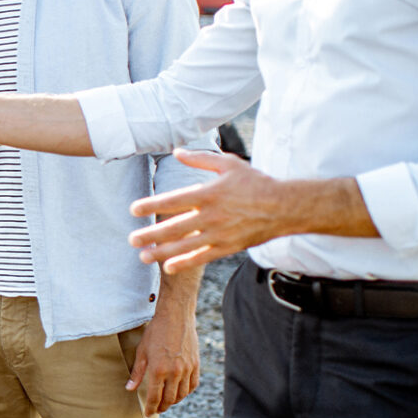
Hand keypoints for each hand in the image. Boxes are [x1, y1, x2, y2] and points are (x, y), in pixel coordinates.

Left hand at [125, 307, 199, 414]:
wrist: (175, 317)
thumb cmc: (155, 332)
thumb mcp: (142, 351)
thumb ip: (137, 372)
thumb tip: (129, 389)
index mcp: (158, 370)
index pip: (155, 397)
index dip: (151, 408)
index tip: (148, 413)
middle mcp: (174, 372)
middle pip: (169, 399)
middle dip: (162, 407)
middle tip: (157, 410)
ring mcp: (187, 369)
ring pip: (182, 394)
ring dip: (174, 401)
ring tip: (167, 402)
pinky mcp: (196, 364)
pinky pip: (192, 385)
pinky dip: (186, 392)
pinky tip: (180, 392)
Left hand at [128, 149, 284, 273]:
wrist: (285, 206)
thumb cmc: (255, 182)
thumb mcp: (229, 164)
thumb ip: (200, 158)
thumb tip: (177, 151)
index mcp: (208, 194)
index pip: (173, 201)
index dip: (151, 206)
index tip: (133, 210)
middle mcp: (211, 215)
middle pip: (175, 227)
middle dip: (151, 235)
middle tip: (132, 239)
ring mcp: (220, 234)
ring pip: (186, 246)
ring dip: (162, 252)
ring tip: (143, 256)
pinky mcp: (229, 247)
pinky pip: (203, 257)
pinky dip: (185, 262)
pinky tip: (169, 266)